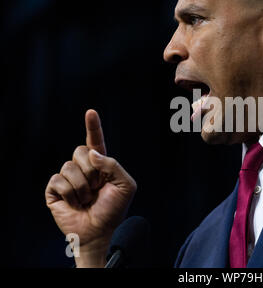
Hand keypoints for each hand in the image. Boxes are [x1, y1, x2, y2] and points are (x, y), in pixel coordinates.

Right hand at [45, 110, 136, 266]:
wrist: (100, 231)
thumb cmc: (114, 209)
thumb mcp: (125, 185)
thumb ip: (113, 165)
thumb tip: (92, 152)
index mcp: (101, 164)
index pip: (95, 141)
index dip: (93, 126)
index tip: (91, 112)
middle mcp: (83, 168)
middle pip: (80, 151)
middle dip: (91, 171)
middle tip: (97, 188)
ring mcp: (68, 178)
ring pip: (69, 166)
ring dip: (82, 187)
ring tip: (87, 199)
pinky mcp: (54, 190)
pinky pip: (58, 180)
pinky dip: (70, 194)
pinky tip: (75, 203)